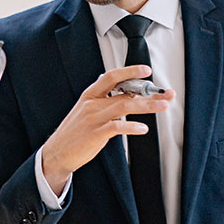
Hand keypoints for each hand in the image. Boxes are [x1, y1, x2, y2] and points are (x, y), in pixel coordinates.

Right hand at [41, 65, 174, 192]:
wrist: (56, 153)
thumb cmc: (75, 133)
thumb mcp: (87, 112)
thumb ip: (105, 103)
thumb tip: (128, 97)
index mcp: (90, 95)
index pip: (111, 77)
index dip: (130, 71)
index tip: (146, 70)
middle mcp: (92, 104)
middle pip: (125, 93)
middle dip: (149, 93)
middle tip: (166, 94)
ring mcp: (93, 118)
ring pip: (124, 106)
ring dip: (147, 106)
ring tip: (163, 106)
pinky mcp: (95, 134)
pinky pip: (117, 127)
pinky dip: (132, 127)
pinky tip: (143, 129)